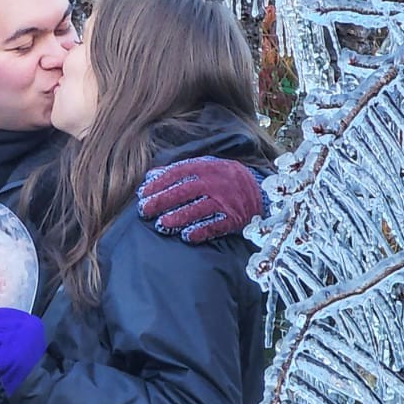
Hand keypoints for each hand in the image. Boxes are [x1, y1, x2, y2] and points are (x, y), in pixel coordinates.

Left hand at [137, 155, 263, 242]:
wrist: (261, 190)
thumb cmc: (224, 179)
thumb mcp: (204, 168)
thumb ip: (178, 171)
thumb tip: (149, 176)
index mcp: (207, 167)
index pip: (178, 173)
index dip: (159, 183)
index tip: (143, 193)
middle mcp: (216, 182)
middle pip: (185, 190)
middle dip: (163, 200)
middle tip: (144, 210)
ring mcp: (227, 201)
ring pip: (200, 208)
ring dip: (179, 217)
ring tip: (161, 225)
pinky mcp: (235, 219)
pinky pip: (217, 225)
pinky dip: (202, 231)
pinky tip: (186, 236)